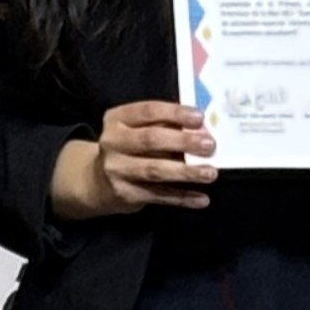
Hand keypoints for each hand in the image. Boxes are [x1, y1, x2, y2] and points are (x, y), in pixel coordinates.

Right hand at [49, 101, 216, 219]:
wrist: (98, 181)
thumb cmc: (129, 148)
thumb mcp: (137, 129)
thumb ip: (165, 126)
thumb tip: (201, 130)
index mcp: (117, 119)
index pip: (147, 111)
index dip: (174, 113)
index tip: (199, 118)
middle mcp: (112, 142)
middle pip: (150, 139)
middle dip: (183, 142)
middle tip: (210, 145)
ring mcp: (116, 170)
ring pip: (155, 170)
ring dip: (186, 172)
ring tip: (211, 173)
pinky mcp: (125, 194)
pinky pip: (158, 195)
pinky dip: (182, 198)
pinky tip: (201, 199)